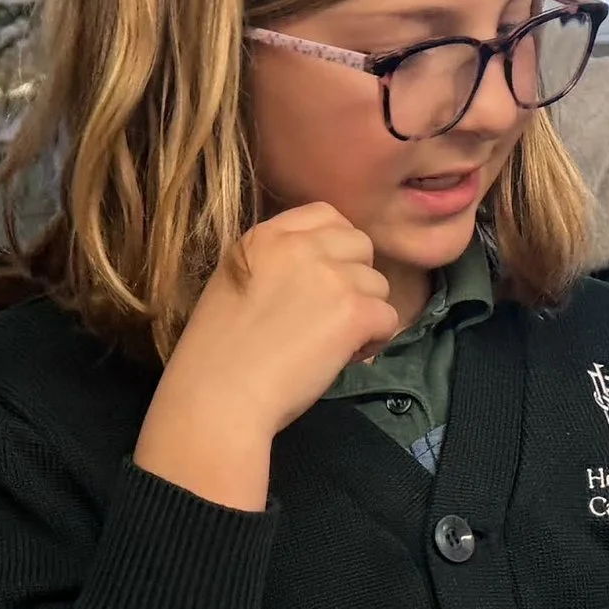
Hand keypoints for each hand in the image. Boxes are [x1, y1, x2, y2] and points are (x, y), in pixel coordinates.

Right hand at [134, 202, 400, 509]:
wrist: (219, 395)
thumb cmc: (219, 354)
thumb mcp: (237, 284)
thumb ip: (278, 265)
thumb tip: (324, 269)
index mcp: (264, 236)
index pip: (325, 214)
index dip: (337, 245)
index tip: (328, 277)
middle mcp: (300, 246)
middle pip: (360, 244)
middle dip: (356, 278)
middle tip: (334, 314)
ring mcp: (330, 276)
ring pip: (378, 284)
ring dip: (365, 312)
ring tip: (333, 342)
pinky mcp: (354, 310)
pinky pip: (389, 317)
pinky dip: (375, 340)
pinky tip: (346, 357)